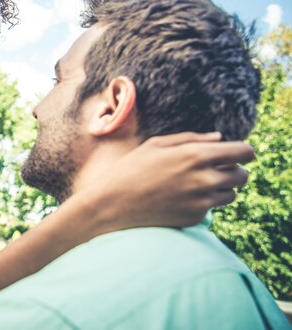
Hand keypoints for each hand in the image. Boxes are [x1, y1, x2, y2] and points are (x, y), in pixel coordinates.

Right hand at [80, 131, 253, 232]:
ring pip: (232, 194)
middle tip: (214, 168)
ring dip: (221, 187)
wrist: (113, 203)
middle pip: (242, 175)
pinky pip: (212, 208)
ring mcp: (201, 202)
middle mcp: (204, 179)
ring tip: (196, 183)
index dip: (243, 151)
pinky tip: (179, 197)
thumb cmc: (132, 168)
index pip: (243, 152)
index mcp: (196, 155)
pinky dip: (203, 202)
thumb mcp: (157, 145)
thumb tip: (219, 138)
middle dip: (232, 170)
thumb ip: (192, 139)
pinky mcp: (195, 218)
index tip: (236, 153)